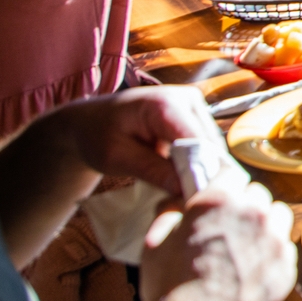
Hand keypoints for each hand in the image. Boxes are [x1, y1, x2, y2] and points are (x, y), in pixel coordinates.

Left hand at [57, 88, 218, 196]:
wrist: (90, 120)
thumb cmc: (97, 135)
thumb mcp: (116, 158)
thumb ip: (152, 170)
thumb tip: (186, 189)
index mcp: (166, 104)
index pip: (196, 143)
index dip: (198, 172)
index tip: (191, 202)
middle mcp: (188, 99)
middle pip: (209, 144)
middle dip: (200, 173)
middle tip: (182, 202)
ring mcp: (194, 105)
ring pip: (211, 146)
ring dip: (199, 169)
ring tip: (179, 192)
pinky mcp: (196, 114)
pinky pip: (205, 144)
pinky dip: (195, 163)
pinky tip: (179, 176)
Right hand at [140, 182, 295, 300]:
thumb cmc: (171, 293)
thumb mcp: (154, 245)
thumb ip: (168, 214)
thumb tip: (175, 204)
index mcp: (217, 201)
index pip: (230, 172)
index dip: (224, 184)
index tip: (222, 194)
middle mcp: (251, 213)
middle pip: (257, 194)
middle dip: (244, 205)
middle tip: (228, 226)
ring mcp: (274, 239)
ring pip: (277, 215)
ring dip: (264, 224)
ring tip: (245, 246)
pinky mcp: (287, 265)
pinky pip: (285, 246)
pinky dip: (273, 252)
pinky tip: (253, 269)